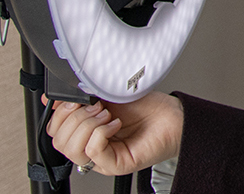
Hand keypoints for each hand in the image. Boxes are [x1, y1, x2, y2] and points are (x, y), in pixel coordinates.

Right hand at [46, 92, 183, 175]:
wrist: (173, 117)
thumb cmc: (147, 107)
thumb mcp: (108, 96)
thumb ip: (82, 96)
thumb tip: (52, 97)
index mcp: (86, 132)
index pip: (55, 132)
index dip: (59, 113)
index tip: (74, 99)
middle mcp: (91, 147)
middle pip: (59, 142)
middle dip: (74, 118)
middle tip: (96, 106)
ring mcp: (102, 158)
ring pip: (72, 150)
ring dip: (87, 125)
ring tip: (106, 115)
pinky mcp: (116, 165)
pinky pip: (93, 153)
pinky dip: (101, 133)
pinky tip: (115, 124)